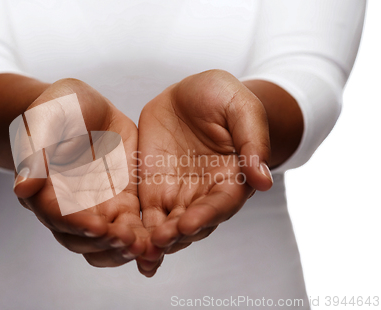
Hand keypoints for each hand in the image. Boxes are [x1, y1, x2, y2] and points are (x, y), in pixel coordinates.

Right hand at [13, 78, 147, 266]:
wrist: (84, 107)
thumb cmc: (58, 109)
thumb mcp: (45, 119)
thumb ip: (35, 151)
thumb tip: (23, 188)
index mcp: (45, 190)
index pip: (57, 215)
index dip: (77, 224)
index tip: (98, 227)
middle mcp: (70, 207)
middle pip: (82, 239)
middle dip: (104, 243)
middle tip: (127, 241)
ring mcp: (98, 207)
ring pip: (107, 243)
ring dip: (123, 249)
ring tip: (145, 248)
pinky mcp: (123, 202)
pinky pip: (133, 228)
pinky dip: (144, 239)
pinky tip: (158, 244)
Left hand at [136, 70, 273, 275]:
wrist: (189, 93)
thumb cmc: (222, 97)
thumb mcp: (241, 108)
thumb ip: (252, 141)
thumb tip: (263, 181)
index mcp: (232, 178)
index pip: (221, 204)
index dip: (206, 216)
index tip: (188, 223)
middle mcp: (205, 194)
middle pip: (193, 223)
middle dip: (176, 235)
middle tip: (159, 242)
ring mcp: (178, 194)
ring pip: (167, 226)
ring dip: (156, 241)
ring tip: (141, 251)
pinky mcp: (153, 189)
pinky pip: (146, 215)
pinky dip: (137, 232)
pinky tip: (124, 245)